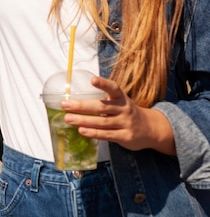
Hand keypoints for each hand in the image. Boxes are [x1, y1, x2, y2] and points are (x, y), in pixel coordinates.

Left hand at [60, 75, 175, 155]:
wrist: (151, 129)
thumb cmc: (127, 113)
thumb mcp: (120, 102)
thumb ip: (103, 101)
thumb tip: (75, 102)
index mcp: (121, 97)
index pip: (113, 88)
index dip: (103, 83)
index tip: (92, 80)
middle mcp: (124, 109)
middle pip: (101, 106)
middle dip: (81, 105)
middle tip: (64, 104)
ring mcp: (126, 123)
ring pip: (102, 122)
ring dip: (83, 120)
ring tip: (68, 119)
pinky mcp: (126, 137)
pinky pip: (107, 135)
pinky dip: (93, 133)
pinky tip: (82, 130)